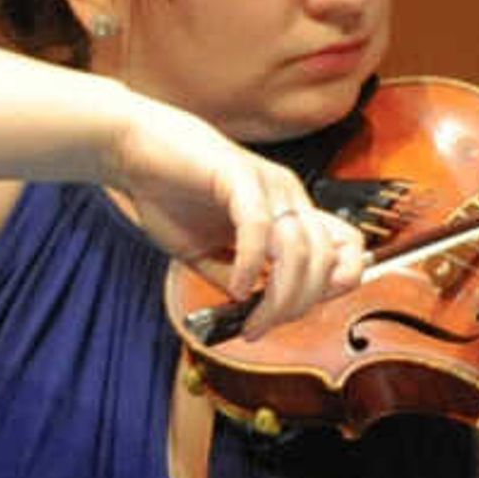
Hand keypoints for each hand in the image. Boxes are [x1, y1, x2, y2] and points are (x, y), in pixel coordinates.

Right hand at [107, 96, 369, 337]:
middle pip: (326, 259)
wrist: (132, 150)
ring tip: (250, 321)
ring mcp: (268, 183)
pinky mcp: (239, 174)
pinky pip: (259, 226)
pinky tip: (237, 288)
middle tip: (260, 327)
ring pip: (301, 249)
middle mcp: (289, 196)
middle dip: (298, 305)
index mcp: (289, 210)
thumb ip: (232, 276)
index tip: (291, 314)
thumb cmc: (168, 194)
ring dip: (280, 296)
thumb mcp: (204, 251)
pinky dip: (252, 264)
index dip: (332, 288)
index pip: (346, 249)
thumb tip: (253, 311)